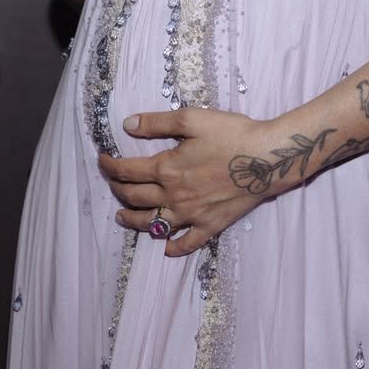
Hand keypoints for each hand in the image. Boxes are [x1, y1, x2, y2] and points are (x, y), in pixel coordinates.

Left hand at [100, 108, 273, 254]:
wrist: (266, 159)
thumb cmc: (231, 133)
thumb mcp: (192, 119)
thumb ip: (157, 123)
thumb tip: (128, 125)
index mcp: (167, 168)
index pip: (128, 171)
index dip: (110, 166)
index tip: (102, 160)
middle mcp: (174, 196)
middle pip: (136, 198)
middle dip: (118, 190)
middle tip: (112, 184)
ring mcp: (191, 215)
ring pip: (154, 224)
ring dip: (133, 221)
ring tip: (122, 218)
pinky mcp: (210, 225)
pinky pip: (188, 243)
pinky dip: (174, 247)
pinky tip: (166, 249)